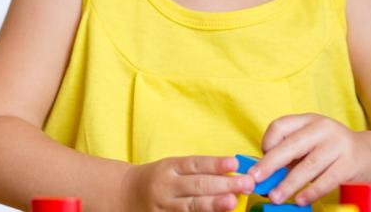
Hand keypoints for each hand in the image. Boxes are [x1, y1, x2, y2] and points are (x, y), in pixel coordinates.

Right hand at [118, 155, 255, 211]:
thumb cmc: (157, 178)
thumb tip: (231, 172)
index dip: (215, 164)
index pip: (195, 164)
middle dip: (224, 185)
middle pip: (197, 185)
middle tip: (246, 183)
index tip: (234, 163)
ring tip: (232, 201)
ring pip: (191, 206)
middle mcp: (166, 187)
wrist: (124, 194)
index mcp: (169, 167)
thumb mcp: (172, 167)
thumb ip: (197, 170)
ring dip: (214, 204)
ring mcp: (164, 207)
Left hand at [247, 113, 370, 205]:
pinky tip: (301, 200)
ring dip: (289, 183)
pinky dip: (312, 191)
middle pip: (291, 145)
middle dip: (270, 164)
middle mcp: (323, 128)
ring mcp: (338, 143)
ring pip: (308, 165)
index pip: (280, 125)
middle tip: (255, 179)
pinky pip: (327, 179)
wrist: (369, 154)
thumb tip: (264, 175)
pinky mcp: (350, 162)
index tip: (261, 159)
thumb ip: (290, 155)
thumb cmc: (331, 151)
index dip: (267, 142)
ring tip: (276, 196)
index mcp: (308, 120)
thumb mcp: (310, 144)